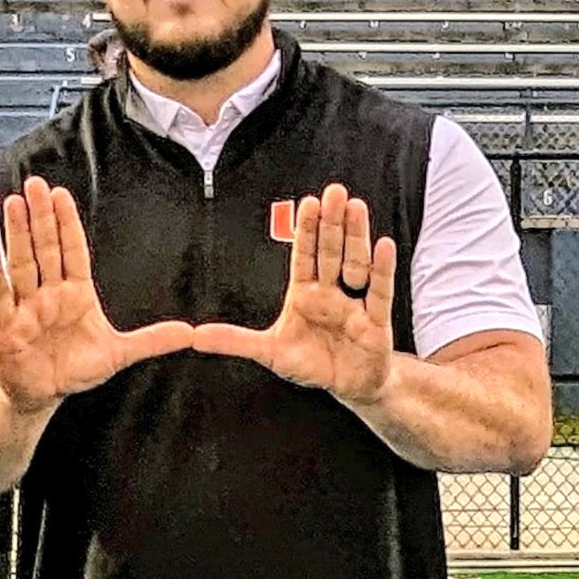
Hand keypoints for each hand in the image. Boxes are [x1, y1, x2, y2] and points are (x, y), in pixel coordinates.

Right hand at [0, 177, 192, 413]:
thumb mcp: (120, 353)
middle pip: (46, 249)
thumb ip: (152, 340)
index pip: (73, 251)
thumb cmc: (76, 369)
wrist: (44, 395)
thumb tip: (190, 333)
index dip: (68, 223)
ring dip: (18, 234)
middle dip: (42, 217)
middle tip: (36, 183)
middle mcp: (49, 294)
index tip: (62, 195)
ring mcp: (26, 308)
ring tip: (14, 203)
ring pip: (22, 264)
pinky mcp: (6, 328)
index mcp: (76, 293)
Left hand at [194, 184, 396, 402]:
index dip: (307, 230)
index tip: (308, 203)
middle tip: (334, 191)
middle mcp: (331, 292)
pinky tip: (383, 245)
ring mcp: (354, 304)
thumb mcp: (270, 352)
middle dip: (331, 223)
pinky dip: (382, 269)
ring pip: (356, 263)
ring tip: (356, 207)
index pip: (305, 255)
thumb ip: (235, 341)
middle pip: (331, 251)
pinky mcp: (376, 322)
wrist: (349, 386)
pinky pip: (380, 293)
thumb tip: (195, 335)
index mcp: (305, 293)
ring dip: (356, 235)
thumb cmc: (312, 363)